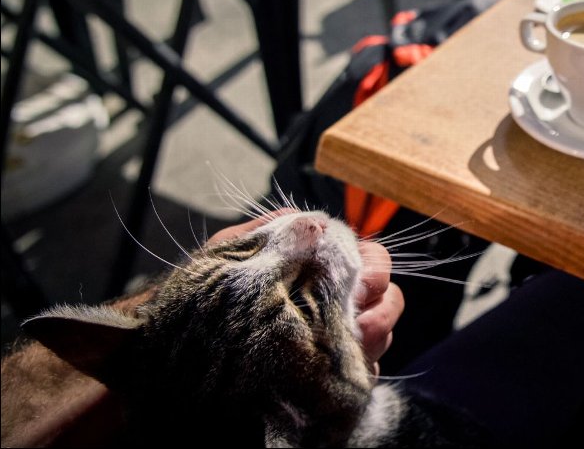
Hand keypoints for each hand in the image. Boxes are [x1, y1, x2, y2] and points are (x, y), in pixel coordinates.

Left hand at [208, 210, 404, 372]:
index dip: (373, 267)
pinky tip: (333, 373)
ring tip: (344, 347)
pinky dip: (356, 372)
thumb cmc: (201, 298)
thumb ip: (272, 233)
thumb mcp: (228, 255)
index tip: (360, 279)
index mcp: (318, 267)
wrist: (177, 354)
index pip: (370, 259)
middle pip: (387, 297)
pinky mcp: (331, 377)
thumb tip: (314, 224)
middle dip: (381, 307)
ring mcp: (335, 340)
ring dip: (371, 339)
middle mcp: (334, 302)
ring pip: (381, 335)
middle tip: (357, 320)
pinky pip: (364, 373)